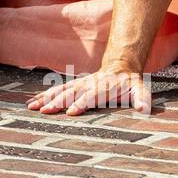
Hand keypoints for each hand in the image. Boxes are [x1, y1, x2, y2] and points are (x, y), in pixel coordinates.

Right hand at [27, 67, 152, 115]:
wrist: (120, 66)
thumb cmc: (130, 83)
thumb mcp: (140, 89)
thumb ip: (142, 99)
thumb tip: (144, 110)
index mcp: (103, 87)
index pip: (91, 96)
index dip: (81, 103)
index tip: (71, 111)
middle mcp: (88, 85)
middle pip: (71, 93)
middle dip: (58, 102)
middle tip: (46, 111)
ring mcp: (79, 84)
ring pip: (60, 91)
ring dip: (46, 98)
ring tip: (33, 107)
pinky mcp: (73, 86)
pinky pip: (57, 90)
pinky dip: (44, 95)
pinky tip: (33, 102)